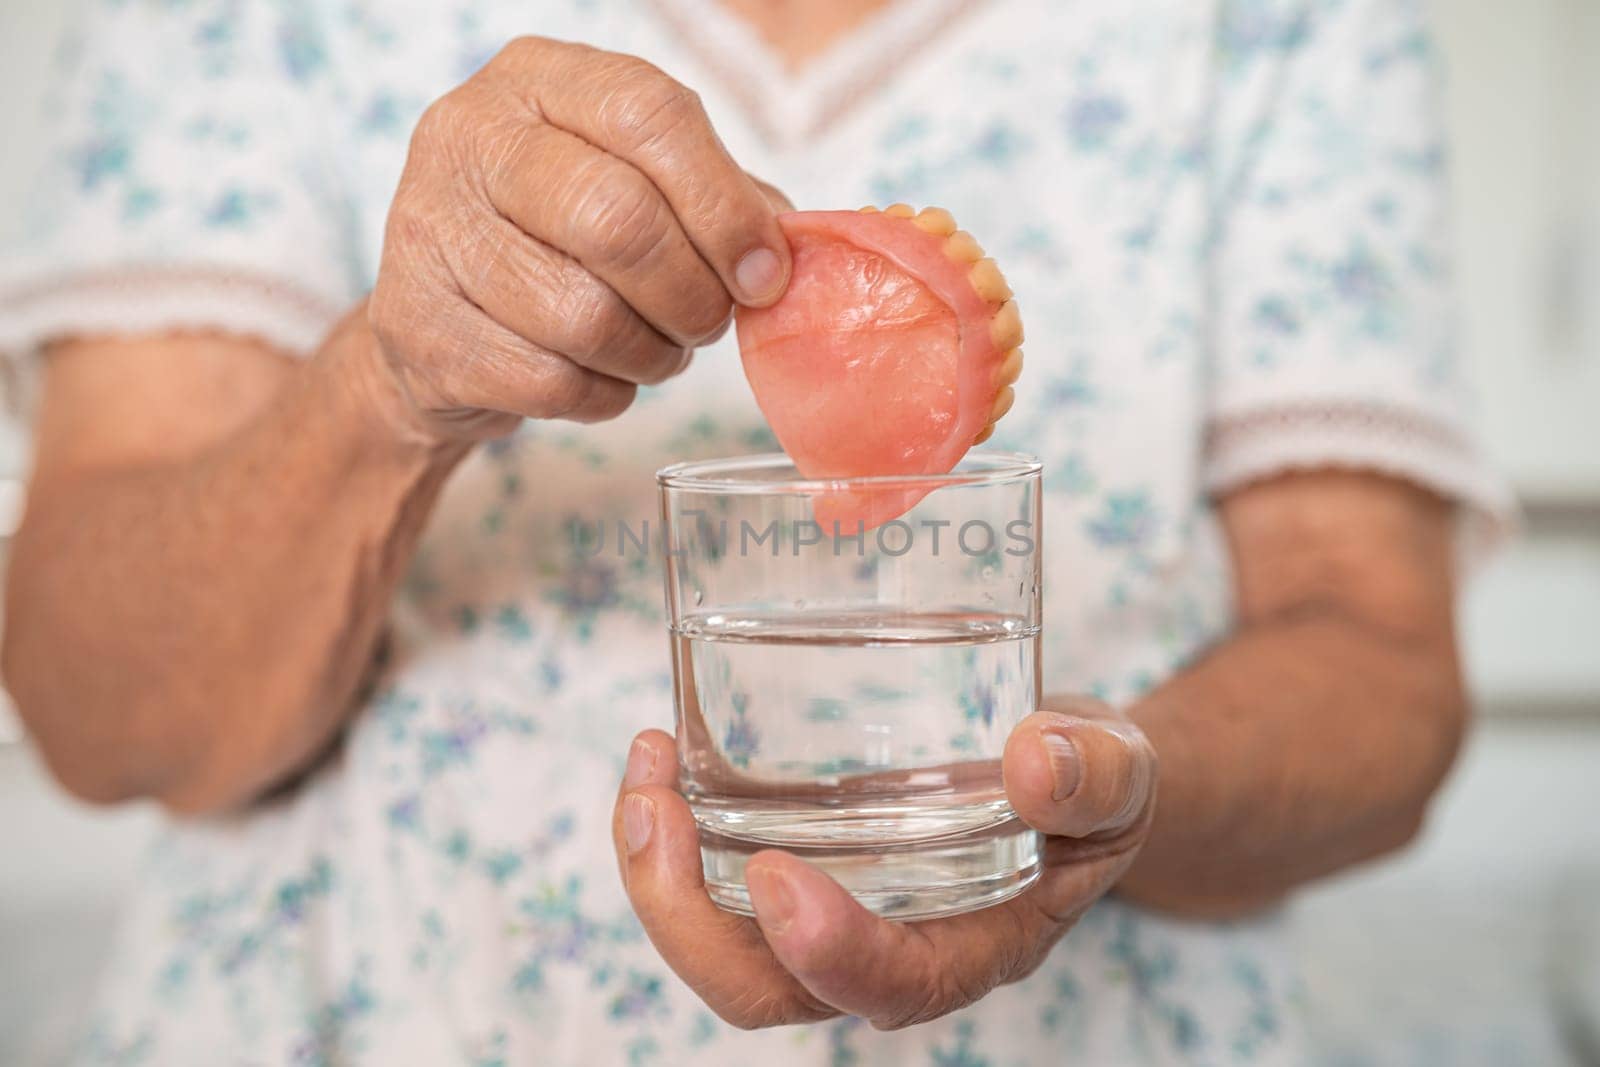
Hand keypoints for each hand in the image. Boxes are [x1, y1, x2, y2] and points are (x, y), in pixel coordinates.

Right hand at [365, 37, 791, 441]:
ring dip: (650, 355)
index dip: (724, 205)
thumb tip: (796, 254)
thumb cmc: (565, 243)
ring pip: (583, 316)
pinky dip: (601, 396)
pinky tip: (599, 377)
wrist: (443, 323)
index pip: (650, 116)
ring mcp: (429, 227)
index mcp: (539, 78)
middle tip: (709, 323)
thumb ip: (725, 202)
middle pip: (616, 220)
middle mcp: (469, 135)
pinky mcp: (415, 323)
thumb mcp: (643, 188)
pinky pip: (548, 381)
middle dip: (691, 294)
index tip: (764, 273)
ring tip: (655, 350)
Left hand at [611, 698, 1156, 1029]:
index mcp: (972, 947)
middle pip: (766, 987)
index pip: (891, 985)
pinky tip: (663, 753)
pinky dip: (675, 828)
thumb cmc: (1091, 784)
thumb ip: (1095, 775)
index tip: (772, 876)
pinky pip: (717, 876)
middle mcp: (887, 945)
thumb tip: (1034, 761)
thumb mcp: (1120, 773)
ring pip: (723, 939)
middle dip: (687, 918)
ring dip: (661, 871)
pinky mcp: (803, 859)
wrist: (1064, 772)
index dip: (825, 951)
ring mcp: (835, 907)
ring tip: (645, 769)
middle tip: (652, 810)